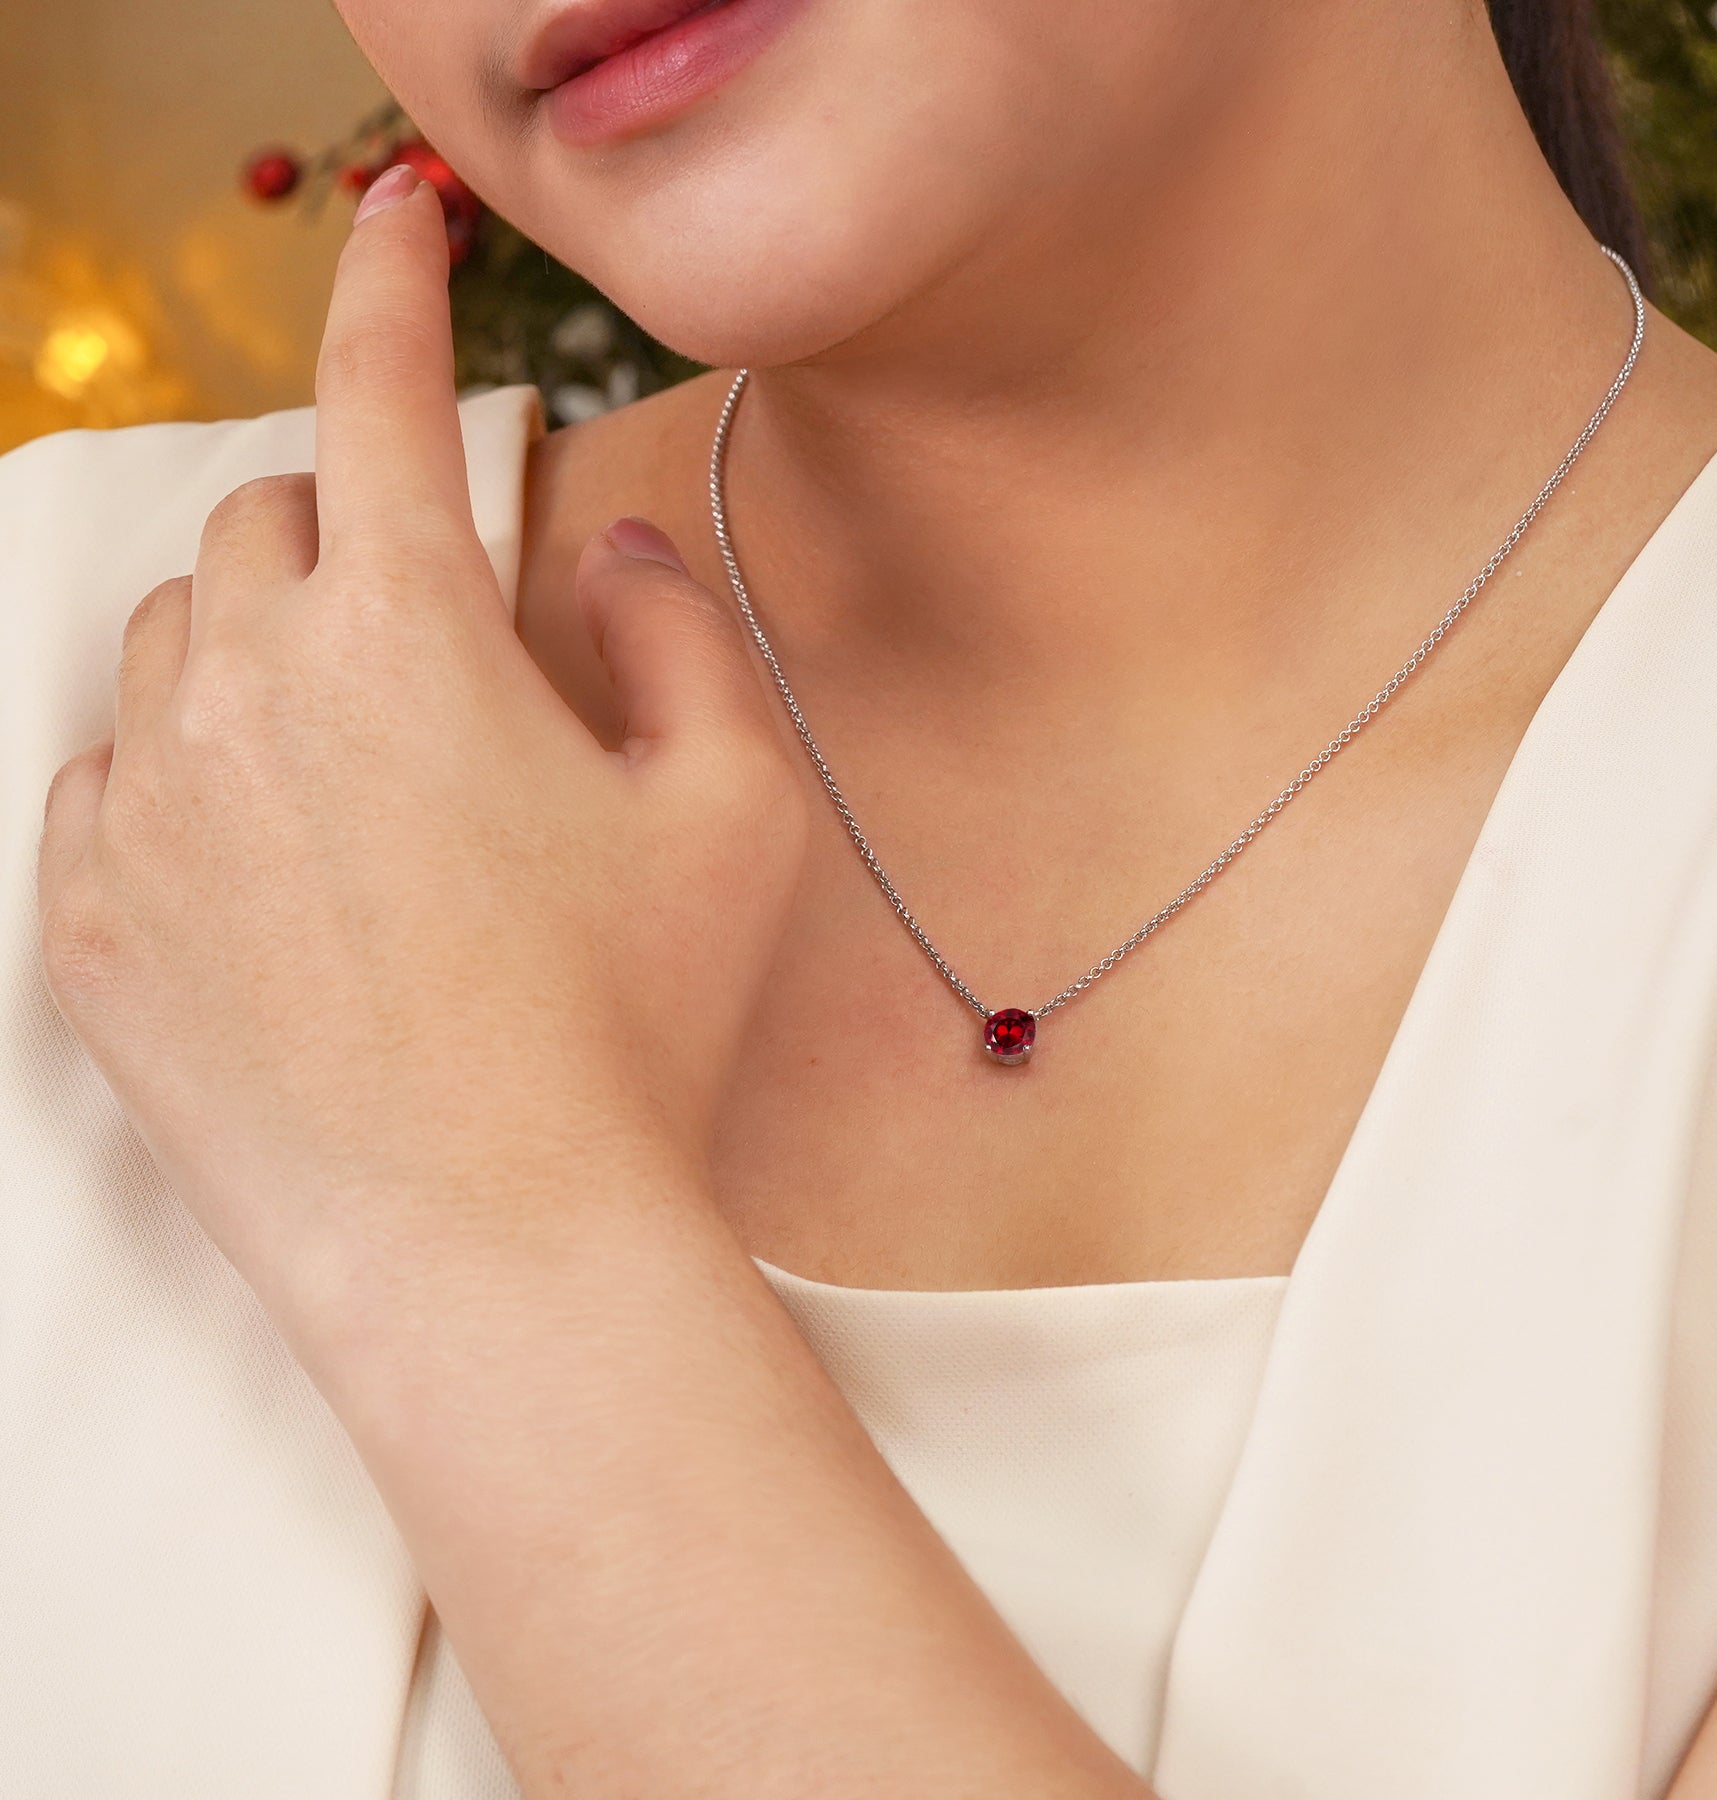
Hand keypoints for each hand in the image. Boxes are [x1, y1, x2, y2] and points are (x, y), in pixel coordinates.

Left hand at [34, 164, 805, 1343]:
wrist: (498, 1251)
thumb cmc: (632, 1031)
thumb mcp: (733, 813)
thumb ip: (682, 635)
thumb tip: (618, 550)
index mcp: (407, 636)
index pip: (379, 393)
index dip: (396, 284)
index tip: (403, 223)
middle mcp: (246, 692)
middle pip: (263, 513)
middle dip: (342, 522)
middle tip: (428, 620)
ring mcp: (146, 813)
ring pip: (172, 638)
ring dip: (261, 646)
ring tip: (362, 767)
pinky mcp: (91, 928)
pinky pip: (102, 781)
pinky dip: (181, 774)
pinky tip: (275, 866)